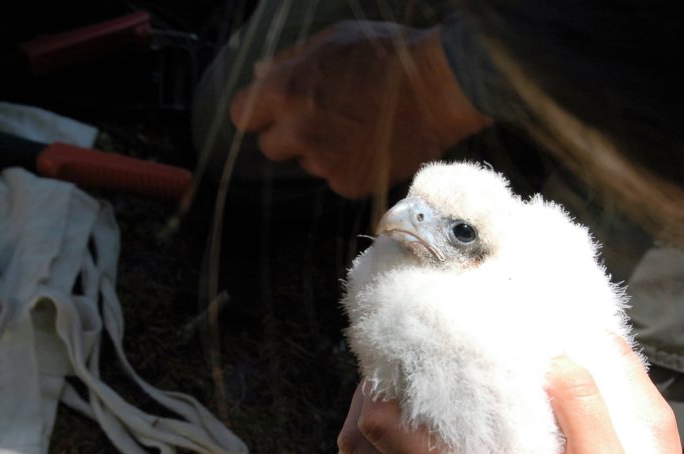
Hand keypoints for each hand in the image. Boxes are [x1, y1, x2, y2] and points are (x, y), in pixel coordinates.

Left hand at [229, 21, 491, 198]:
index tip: (273, 113)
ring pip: (308, 163)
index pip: (242, 116)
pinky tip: (374, 144)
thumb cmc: (390, 56)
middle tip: (323, 120)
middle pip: (271, 148)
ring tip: (360, 126)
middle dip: (289, 136)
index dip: (258, 114)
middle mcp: (299, 130)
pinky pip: (337, 178)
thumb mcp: (334, 40)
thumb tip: (260, 75)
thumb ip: (290, 60)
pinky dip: (350, 166)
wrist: (441, 88)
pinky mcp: (349, 183)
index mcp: (286, 91)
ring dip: (324, 150)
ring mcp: (324, 161)